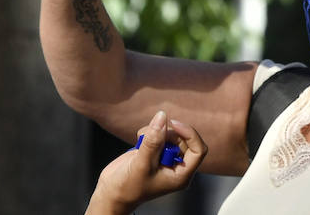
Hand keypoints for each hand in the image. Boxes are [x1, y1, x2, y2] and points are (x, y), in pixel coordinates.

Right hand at [86, 111, 206, 214]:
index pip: (198, 150)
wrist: (110, 192)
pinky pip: (159, 134)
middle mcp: (176, 166)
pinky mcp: (155, 151)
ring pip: (171, 134)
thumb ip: (153, 141)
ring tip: (142, 140)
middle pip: (184, 139)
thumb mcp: (142, 164)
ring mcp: (166, 158)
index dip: (189, 134)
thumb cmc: (128, 187)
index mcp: (181, 175)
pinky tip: (139, 140)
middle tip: (151, 135)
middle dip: (168, 133)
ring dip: (156, 132)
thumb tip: (162, 117)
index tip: (174, 125)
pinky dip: (150, 132)